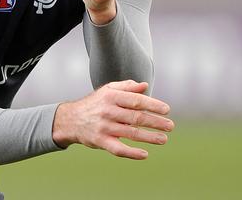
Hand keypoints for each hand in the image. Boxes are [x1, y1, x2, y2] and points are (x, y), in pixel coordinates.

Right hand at [52, 80, 173, 159]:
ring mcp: (104, 127)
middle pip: (136, 117)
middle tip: (170, 126)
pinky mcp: (100, 141)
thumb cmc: (95, 103)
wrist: (71, 119)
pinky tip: (145, 154)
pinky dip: (132, 153)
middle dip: (155, 122)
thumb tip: (145, 86)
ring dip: (149, 137)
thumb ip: (127, 87)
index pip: (136, 101)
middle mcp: (108, 111)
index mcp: (111, 97)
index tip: (166, 110)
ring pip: (130, 133)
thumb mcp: (108, 90)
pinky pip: (118, 149)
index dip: (152, 105)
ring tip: (164, 139)